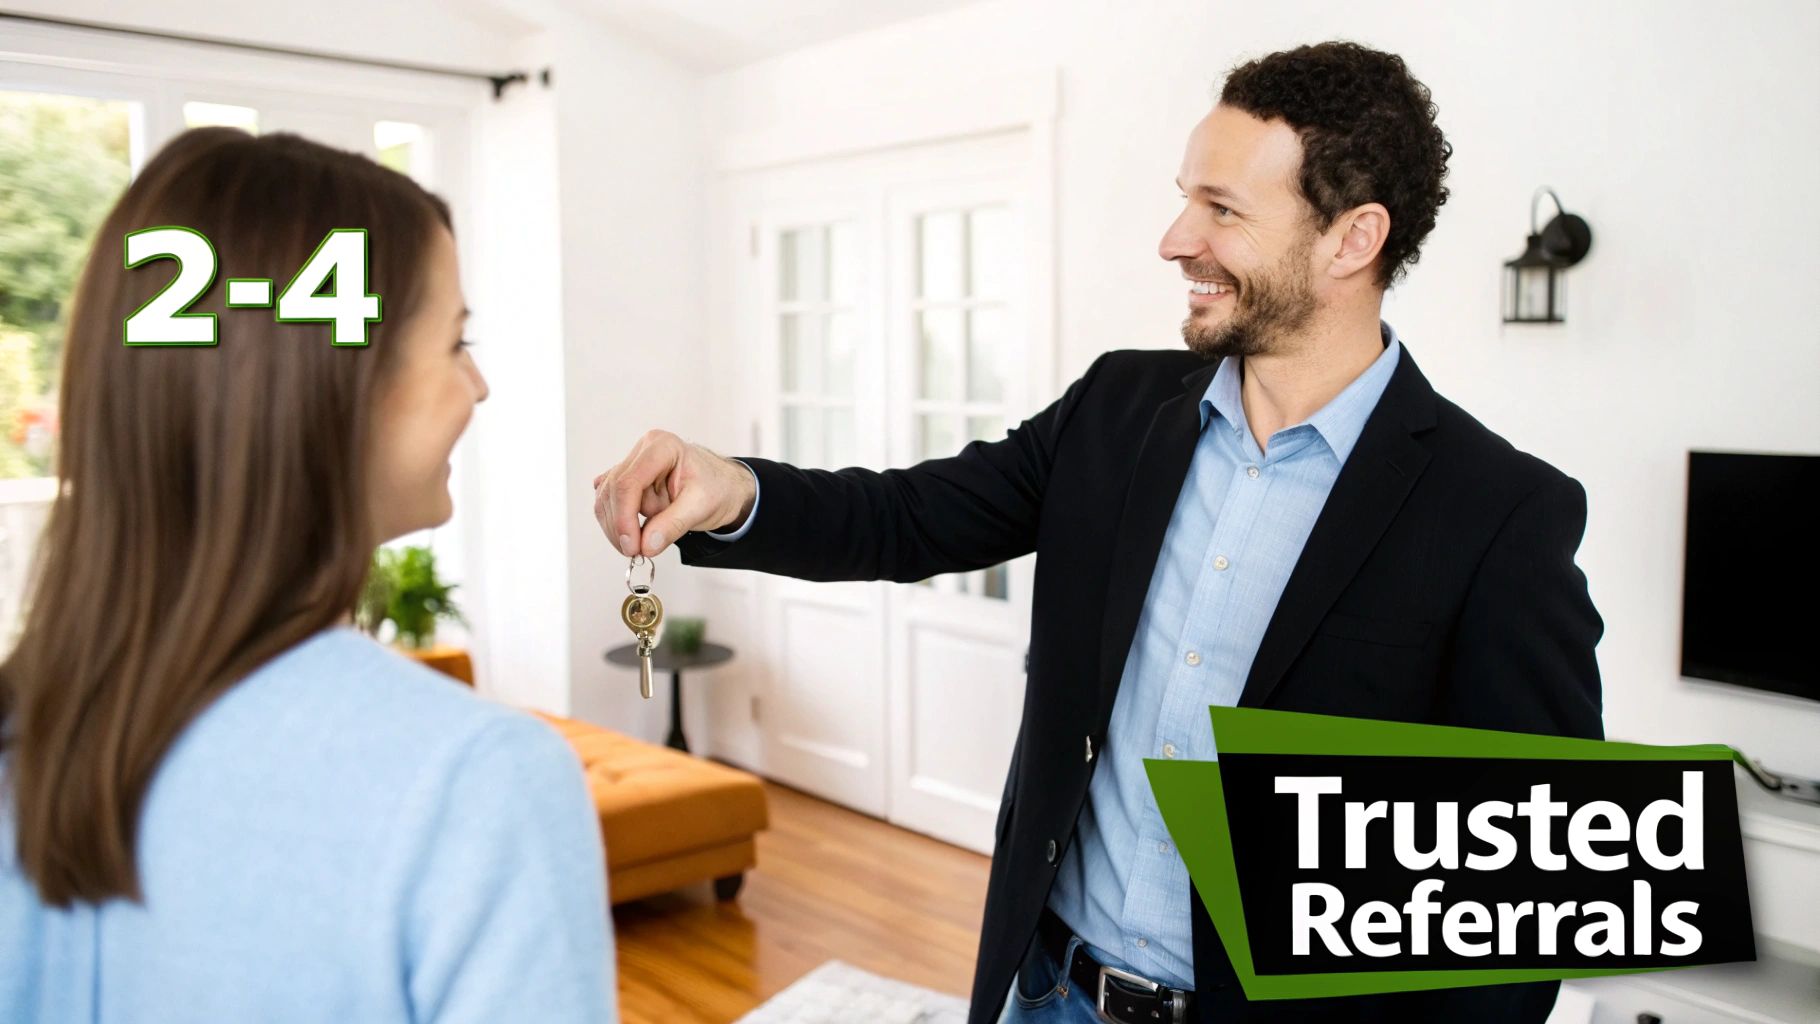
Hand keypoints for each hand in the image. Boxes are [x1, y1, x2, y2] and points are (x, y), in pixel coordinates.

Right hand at [593, 430, 755, 557]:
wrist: (721, 487)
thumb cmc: (715, 488)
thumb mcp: (701, 507)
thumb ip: (673, 526)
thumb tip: (646, 545)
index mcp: (662, 447)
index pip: (629, 482)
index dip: (624, 517)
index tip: (632, 545)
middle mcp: (642, 451)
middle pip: (614, 491)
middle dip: (622, 526)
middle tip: (637, 551)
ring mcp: (631, 464)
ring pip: (607, 499)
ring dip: (621, 525)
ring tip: (646, 538)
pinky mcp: (625, 479)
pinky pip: (608, 502)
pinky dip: (617, 522)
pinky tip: (635, 531)